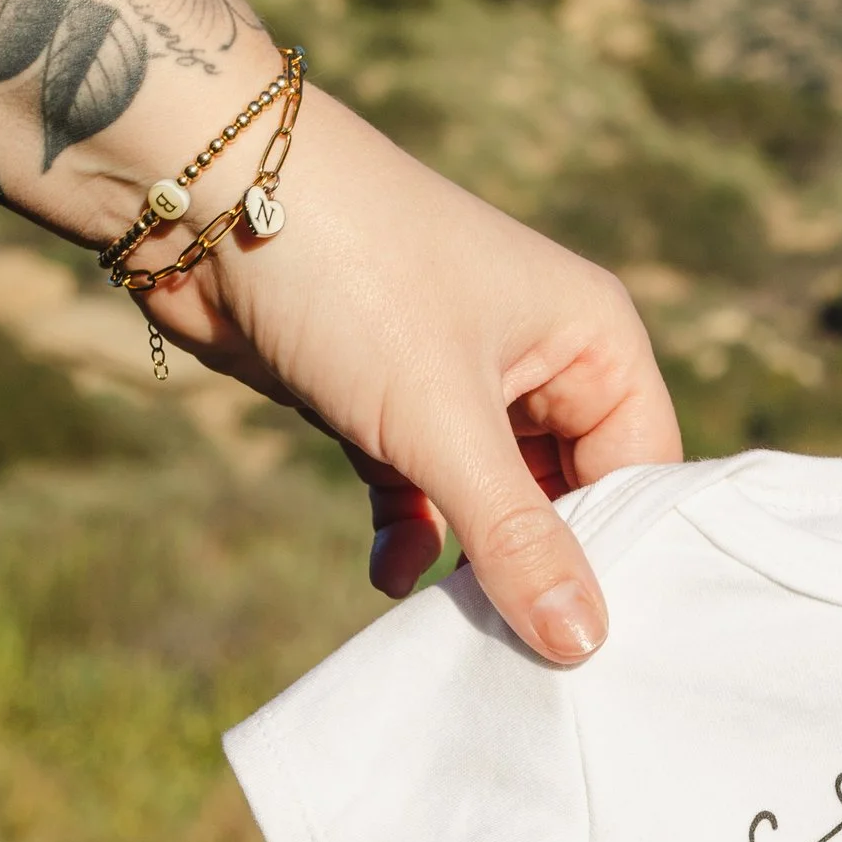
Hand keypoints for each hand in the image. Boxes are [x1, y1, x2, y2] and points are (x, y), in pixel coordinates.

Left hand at [143, 86, 681, 662]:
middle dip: (542, 566)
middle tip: (526, 650)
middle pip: (572, 494)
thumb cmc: (351, 275)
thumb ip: (514, 538)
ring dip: (472, 559)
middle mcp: (541, 356)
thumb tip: (583, 644)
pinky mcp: (385, 399)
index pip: (644, 468)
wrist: (197, 190)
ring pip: (493, 500)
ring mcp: (460, 379)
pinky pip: (421, 490)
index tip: (594, 637)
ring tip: (458, 627)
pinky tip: (391, 578)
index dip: (623, 550)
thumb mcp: (442, 419)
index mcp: (593, 336)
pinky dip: (411, 535)